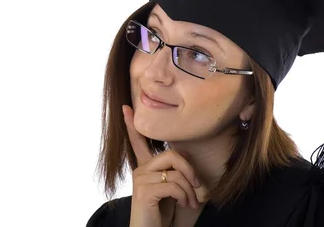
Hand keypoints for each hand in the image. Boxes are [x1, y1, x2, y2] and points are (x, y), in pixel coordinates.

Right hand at [123, 105, 201, 226]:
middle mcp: (140, 171)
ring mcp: (140, 180)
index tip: (126, 108)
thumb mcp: (176, 190)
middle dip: (190, 171)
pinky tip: (183, 204)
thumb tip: (185, 151)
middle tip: (198, 187)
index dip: (132, 125)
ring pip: (175, 171)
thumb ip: (177, 171)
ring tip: (190, 202)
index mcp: (146, 169)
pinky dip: (184, 196)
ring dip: (190, 190)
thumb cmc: (165, 215)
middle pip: (171, 154)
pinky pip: (173, 184)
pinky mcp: (144, 191)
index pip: (138, 142)